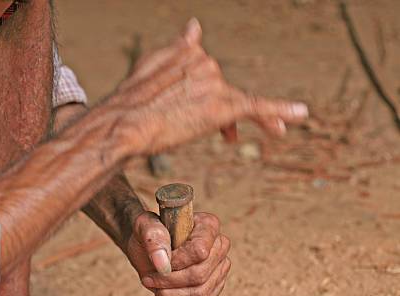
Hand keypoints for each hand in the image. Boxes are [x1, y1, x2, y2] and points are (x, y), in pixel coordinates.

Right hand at [114, 18, 307, 153]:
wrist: (125, 123)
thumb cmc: (129, 103)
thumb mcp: (149, 67)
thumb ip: (176, 49)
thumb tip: (195, 25)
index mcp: (188, 53)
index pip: (208, 73)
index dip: (206, 94)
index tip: (204, 111)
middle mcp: (205, 62)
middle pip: (223, 91)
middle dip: (220, 114)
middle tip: (228, 136)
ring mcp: (214, 83)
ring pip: (241, 101)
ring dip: (245, 119)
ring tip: (259, 132)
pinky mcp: (223, 105)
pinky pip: (258, 106)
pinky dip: (280, 109)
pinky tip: (302, 113)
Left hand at [126, 211, 230, 295]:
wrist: (146, 248)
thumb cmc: (147, 233)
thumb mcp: (143, 227)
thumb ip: (153, 237)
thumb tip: (163, 263)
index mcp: (208, 225)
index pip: (200, 252)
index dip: (176, 263)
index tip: (158, 262)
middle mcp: (220, 246)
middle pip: (200, 276)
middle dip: (169, 282)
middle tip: (148, 279)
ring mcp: (220, 269)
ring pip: (200, 294)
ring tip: (155, 289)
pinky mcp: (214, 288)